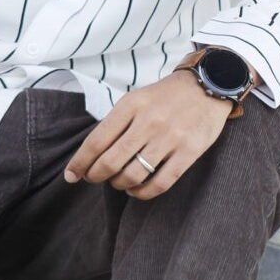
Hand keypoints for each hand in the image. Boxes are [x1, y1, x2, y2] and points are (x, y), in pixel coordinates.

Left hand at [62, 69, 233, 199]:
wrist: (208, 86)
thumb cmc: (164, 97)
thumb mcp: (135, 99)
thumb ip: (115, 123)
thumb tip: (90, 155)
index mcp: (130, 105)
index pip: (96, 141)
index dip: (80, 163)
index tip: (71, 176)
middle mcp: (148, 121)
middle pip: (111, 161)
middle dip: (95, 176)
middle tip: (93, 179)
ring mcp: (170, 138)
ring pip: (133, 175)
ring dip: (118, 184)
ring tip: (117, 181)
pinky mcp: (189, 152)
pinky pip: (160, 183)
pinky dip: (142, 193)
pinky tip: (135, 189)